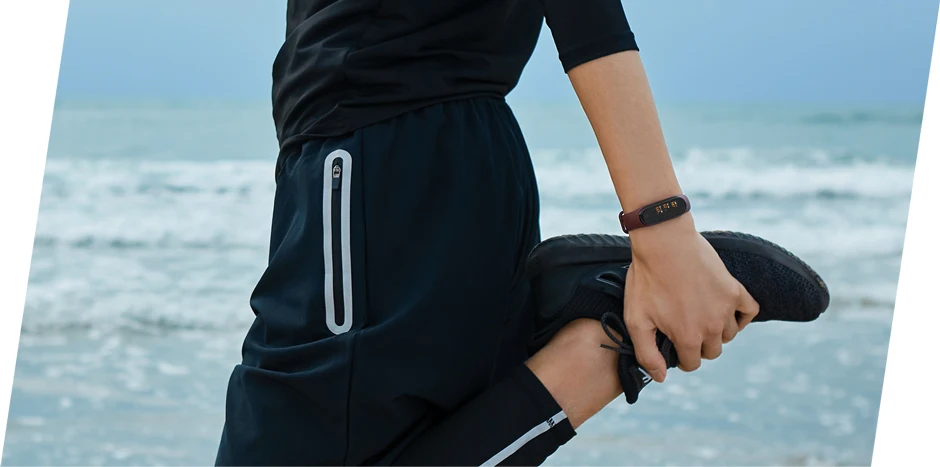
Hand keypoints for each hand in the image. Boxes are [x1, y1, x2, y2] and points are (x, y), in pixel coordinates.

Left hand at [623, 215, 758, 381]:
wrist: (663, 242)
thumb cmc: (646, 280)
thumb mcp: (636, 319)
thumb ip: (647, 353)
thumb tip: (662, 378)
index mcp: (688, 337)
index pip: (692, 364)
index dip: (680, 356)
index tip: (672, 341)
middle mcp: (712, 327)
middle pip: (712, 351)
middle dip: (697, 344)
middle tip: (683, 325)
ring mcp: (726, 308)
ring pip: (729, 334)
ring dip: (716, 329)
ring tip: (698, 312)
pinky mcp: (735, 289)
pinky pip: (749, 311)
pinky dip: (741, 314)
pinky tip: (725, 308)